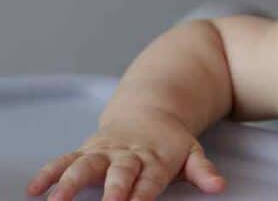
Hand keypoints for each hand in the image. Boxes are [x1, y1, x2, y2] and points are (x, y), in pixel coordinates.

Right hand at [26, 110, 224, 200]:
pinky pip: (64, 160)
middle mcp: (128, 155)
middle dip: (111, 191)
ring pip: (85, 166)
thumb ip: (202, 170)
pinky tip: (35, 189)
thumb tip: (218, 186)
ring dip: (70, 183)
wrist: (151, 109)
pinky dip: (49, 173)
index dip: (142, 196)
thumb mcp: (191, 152)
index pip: (149, 182)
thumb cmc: (170, 142)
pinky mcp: (86, 150)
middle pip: (119, 174)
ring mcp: (105, 152)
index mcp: (155, 159)